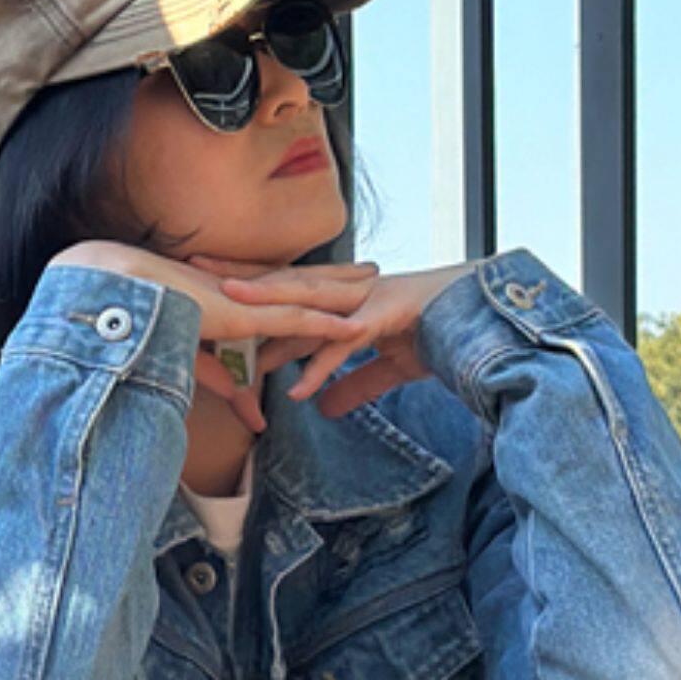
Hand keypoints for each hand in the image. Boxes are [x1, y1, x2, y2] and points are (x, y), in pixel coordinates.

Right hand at [50, 242, 382, 436]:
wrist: (112, 299)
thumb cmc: (137, 328)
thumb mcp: (190, 361)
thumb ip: (221, 383)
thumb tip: (251, 415)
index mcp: (226, 293)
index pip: (275, 284)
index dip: (306, 279)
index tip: (333, 274)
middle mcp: (239, 290)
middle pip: (300, 280)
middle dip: (337, 275)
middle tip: (371, 269)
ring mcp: (244, 299)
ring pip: (305, 293)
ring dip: (343, 289)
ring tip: (375, 280)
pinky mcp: (244, 316)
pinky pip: (294, 321)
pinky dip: (325, 325)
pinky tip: (354, 325)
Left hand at [211, 260, 483, 416]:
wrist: (489, 320)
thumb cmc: (438, 335)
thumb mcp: (388, 367)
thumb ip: (352, 384)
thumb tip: (320, 407)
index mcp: (345, 297)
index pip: (286, 287)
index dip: (246, 282)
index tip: (203, 280)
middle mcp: (351, 292)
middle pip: (285, 282)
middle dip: (240, 277)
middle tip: (191, 272)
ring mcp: (368, 302)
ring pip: (310, 300)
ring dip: (271, 303)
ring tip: (231, 305)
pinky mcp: (390, 321)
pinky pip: (348, 345)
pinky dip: (322, 368)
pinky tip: (297, 391)